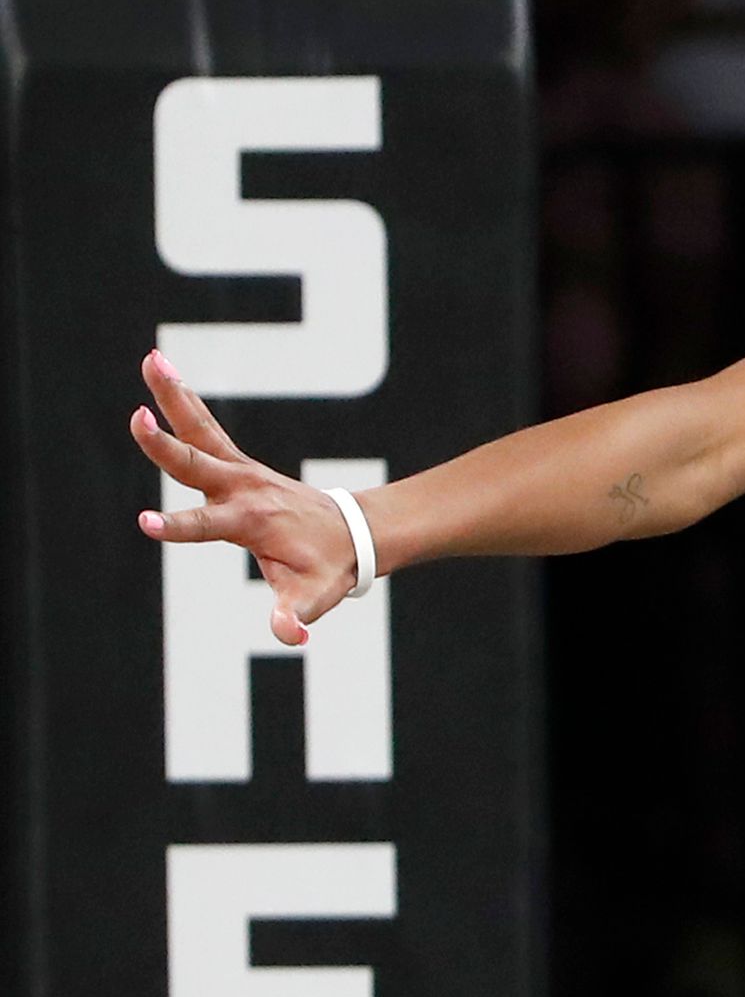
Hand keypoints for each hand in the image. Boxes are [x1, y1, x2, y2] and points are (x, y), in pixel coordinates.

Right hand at [126, 352, 358, 643]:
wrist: (356, 533)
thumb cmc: (329, 568)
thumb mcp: (315, 596)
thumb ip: (296, 616)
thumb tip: (293, 639)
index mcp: (251, 520)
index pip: (205, 525)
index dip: (174, 527)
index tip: (143, 522)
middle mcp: (242, 488)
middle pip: (196, 463)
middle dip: (164, 445)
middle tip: (136, 417)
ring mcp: (240, 470)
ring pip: (201, 428)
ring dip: (175, 395)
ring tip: (151, 358)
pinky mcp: (237, 463)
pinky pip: (205, 428)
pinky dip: (184, 401)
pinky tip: (161, 372)